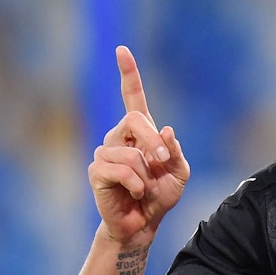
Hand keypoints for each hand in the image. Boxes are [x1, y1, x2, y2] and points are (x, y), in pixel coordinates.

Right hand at [88, 46, 189, 242]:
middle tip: (162, 160)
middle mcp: (118, 137)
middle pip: (134, 119)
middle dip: (153, 141)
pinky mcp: (96, 172)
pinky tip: (134, 193)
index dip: (128, 74)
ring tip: (144, 187)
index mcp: (139, 132)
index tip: (122, 50)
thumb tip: (166, 129)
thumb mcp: (179, 172)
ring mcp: (105, 153)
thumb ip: (175, 151)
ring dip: (146, 173)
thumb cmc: (160, 196)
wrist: (144, 224)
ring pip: (129, 152)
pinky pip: (120, 170)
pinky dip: (135, 184)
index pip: (132, 97)